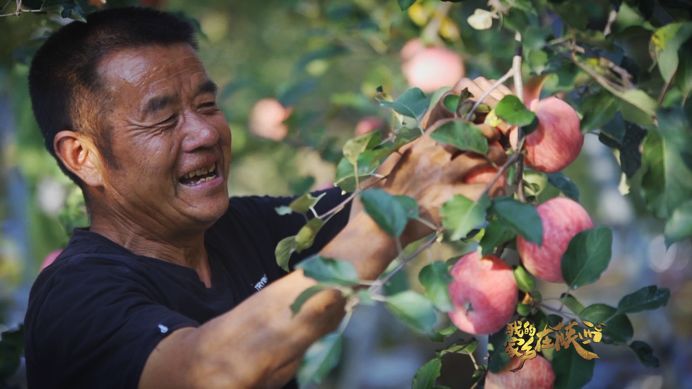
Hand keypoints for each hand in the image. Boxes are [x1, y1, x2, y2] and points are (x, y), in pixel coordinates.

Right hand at [377, 77, 512, 237]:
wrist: (374, 227)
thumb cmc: (380, 198)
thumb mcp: (392, 165)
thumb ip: (411, 150)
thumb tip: (426, 139)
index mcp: (417, 147)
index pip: (449, 123)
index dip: (468, 123)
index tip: (477, 129)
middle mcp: (431, 158)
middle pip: (468, 136)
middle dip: (487, 136)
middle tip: (497, 144)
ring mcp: (440, 178)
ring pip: (477, 158)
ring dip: (495, 158)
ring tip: (502, 163)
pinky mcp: (447, 201)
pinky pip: (480, 190)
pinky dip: (494, 188)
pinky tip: (501, 188)